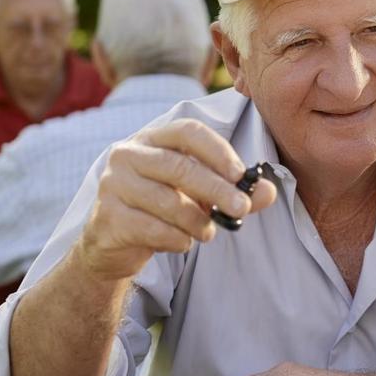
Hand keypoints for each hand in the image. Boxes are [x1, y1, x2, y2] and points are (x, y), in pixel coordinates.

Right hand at [77, 119, 276, 280]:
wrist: (113, 244)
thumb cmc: (162, 210)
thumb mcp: (201, 197)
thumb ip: (235, 191)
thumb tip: (268, 192)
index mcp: (152, 139)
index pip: (188, 131)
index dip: (217, 150)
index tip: (240, 174)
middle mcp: (128, 154)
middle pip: (179, 166)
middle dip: (217, 189)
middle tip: (242, 208)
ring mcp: (113, 184)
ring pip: (167, 201)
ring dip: (197, 221)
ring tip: (209, 233)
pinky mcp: (107, 217)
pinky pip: (151, 229)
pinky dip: (176, 239)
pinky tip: (183, 242)